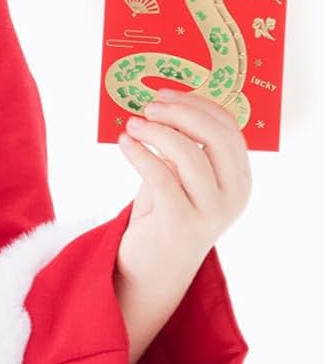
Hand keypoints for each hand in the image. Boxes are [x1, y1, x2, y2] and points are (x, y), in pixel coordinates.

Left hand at [117, 88, 251, 272]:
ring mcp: (211, 211)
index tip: (166, 92)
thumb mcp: (179, 178)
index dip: (198, 104)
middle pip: (216, 137)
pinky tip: (124, 143)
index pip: (229, 129)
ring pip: (189, 155)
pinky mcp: (182, 223)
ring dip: (156, 132)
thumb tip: (162, 108)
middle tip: (148, 106)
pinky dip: (140, 153)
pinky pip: (161, 177)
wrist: (151, 271)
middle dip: (180, 113)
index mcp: (239, 179)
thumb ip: (182, 148)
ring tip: (131, 125)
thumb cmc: (163, 217)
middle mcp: (233, 196)